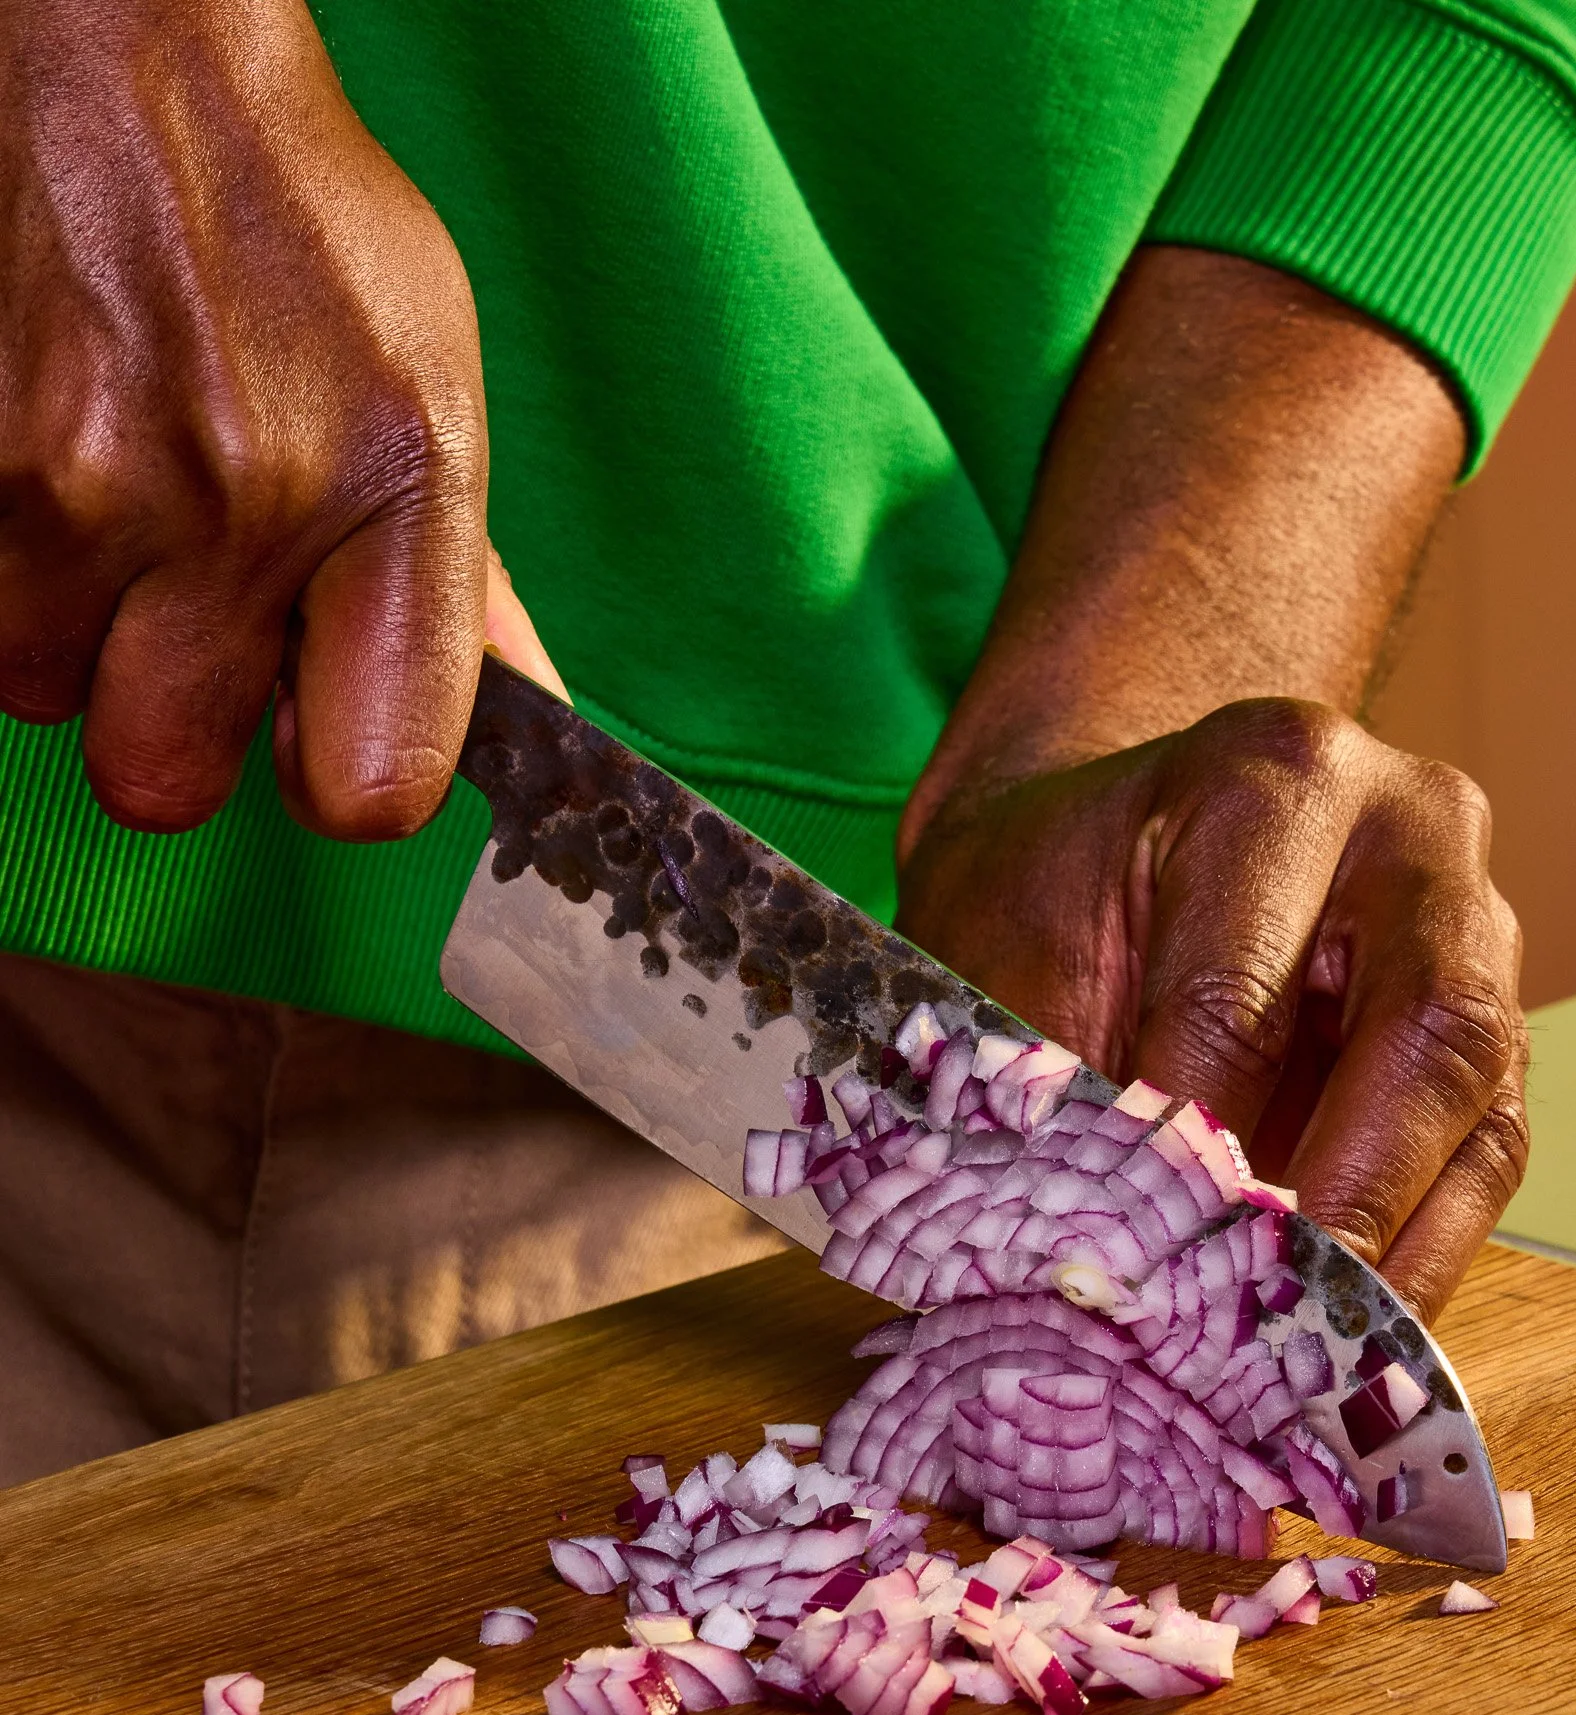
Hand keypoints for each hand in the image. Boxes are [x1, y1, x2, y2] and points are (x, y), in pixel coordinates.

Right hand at [0, 0, 489, 837]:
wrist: (130, 54)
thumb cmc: (298, 232)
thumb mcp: (426, 392)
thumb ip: (459, 586)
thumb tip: (530, 721)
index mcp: (393, 489)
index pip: (375, 786)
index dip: (336, 783)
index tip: (314, 737)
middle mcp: (244, 495)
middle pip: (166, 780)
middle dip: (165, 721)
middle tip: (182, 612)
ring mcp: (84, 476)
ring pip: (40, 695)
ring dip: (66, 632)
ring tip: (111, 506)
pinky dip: (4, 567)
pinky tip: (52, 466)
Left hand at [896, 698, 1527, 1320]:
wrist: (1100, 846)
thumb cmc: (1047, 895)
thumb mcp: (1002, 950)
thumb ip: (1041, 1083)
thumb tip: (1082, 1260)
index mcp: (1273, 778)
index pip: (1238, 994)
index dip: (1185, 1148)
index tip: (1132, 1264)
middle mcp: (1411, 832)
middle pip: (1426, 1030)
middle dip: (1341, 1201)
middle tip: (1261, 1327)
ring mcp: (1475, 928)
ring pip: (1479, 1107)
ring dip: (1395, 1249)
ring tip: (1308, 1361)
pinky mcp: (1492, 1030)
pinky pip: (1485, 1157)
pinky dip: (1418, 1258)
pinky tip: (1345, 1336)